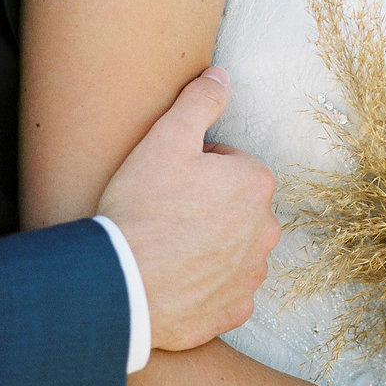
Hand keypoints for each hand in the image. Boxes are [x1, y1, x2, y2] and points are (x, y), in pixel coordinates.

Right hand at [97, 68, 279, 350]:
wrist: (120, 282)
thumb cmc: (142, 207)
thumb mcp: (166, 138)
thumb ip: (200, 100)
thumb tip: (221, 75)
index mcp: (256, 184)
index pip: (231, 166)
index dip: (196, 170)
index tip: (170, 182)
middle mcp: (265, 230)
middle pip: (236, 208)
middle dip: (210, 208)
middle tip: (167, 214)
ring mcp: (251, 274)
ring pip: (233, 249)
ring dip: (210, 246)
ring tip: (169, 248)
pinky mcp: (234, 310)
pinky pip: (226, 291)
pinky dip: (206, 286)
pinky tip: (176, 279)